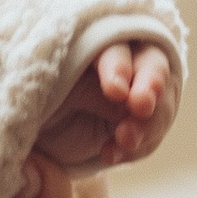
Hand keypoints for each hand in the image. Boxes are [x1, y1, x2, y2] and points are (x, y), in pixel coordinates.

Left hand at [26, 37, 172, 183]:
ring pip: (161, 98)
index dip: (118, 67)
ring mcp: (140, 90)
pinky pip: (154, 129)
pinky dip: (139, 145)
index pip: (115, 46)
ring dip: (147, 123)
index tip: (115, 92)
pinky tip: (111, 155)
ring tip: (123, 141)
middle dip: (150, 85)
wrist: (36, 139)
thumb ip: (82, 91)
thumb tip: (118, 99)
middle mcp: (124, 60)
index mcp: (94, 42)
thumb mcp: (49, 95)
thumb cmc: (36, 103)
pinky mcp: (144, 119)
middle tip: (141, 108)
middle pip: (152, 63)